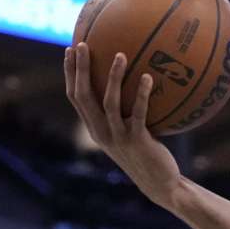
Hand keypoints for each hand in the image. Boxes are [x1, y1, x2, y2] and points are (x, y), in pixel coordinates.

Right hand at [64, 42, 183, 207]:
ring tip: (120, 54)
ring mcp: (117, 137)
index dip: (70, 74)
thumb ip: (127, 114)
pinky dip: (141, 94)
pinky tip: (148, 77)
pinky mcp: (136, 140)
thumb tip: (139, 81)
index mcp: (95, 128)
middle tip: (83, 45)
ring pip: (109, 102)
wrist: (160, 184)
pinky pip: (138, 113)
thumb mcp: (132, 133)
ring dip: (113, 77)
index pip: (76, 97)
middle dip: (79, 69)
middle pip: (83, 96)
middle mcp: (101, 132)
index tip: (70, 50)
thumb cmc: (148, 155)